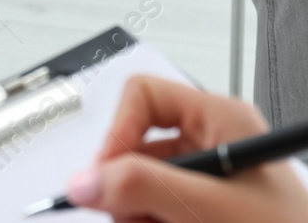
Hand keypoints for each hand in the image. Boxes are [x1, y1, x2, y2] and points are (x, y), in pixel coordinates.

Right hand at [66, 76, 307, 222]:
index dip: (118, 133)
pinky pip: (159, 209)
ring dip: (137, 213)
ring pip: (143, 185)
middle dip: (126, 186)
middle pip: (137, 146)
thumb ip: (145, 188)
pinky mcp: (206, 209)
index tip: (105, 176)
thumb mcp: (208, 205)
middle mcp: (213, 140)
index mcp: (221, 117)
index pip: (144, 96)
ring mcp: (210, 178)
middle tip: (127, 216)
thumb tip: (87, 178)